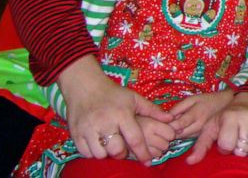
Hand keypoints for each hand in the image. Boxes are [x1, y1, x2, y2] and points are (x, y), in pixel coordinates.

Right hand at [57, 55, 171, 162]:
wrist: (85, 87)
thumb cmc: (113, 94)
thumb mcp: (134, 98)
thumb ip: (152, 110)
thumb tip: (171, 119)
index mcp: (122, 114)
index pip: (135, 139)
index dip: (143, 153)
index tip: (149, 161)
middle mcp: (105, 123)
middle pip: (117, 150)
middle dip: (122, 153)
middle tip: (123, 149)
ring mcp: (89, 129)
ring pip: (101, 154)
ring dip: (107, 154)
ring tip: (110, 146)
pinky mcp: (76, 134)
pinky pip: (86, 153)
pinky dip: (93, 153)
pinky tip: (98, 145)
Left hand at [169, 90, 233, 139]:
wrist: (225, 106)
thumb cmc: (207, 100)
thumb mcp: (192, 99)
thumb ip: (178, 108)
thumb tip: (166, 117)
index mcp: (196, 114)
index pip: (179, 124)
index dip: (168, 124)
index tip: (162, 121)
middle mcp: (198, 126)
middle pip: (179, 133)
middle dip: (170, 130)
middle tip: (164, 124)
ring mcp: (200, 132)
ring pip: (182, 137)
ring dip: (175, 133)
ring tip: (172, 125)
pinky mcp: (201, 136)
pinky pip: (187, 137)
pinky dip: (181, 134)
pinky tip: (180, 128)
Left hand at [186, 91, 247, 163]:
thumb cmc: (228, 116)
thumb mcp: (212, 126)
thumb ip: (201, 145)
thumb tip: (189, 162)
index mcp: (231, 117)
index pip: (227, 145)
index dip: (224, 147)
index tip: (225, 141)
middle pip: (242, 151)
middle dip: (237, 150)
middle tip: (237, 140)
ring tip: (246, 142)